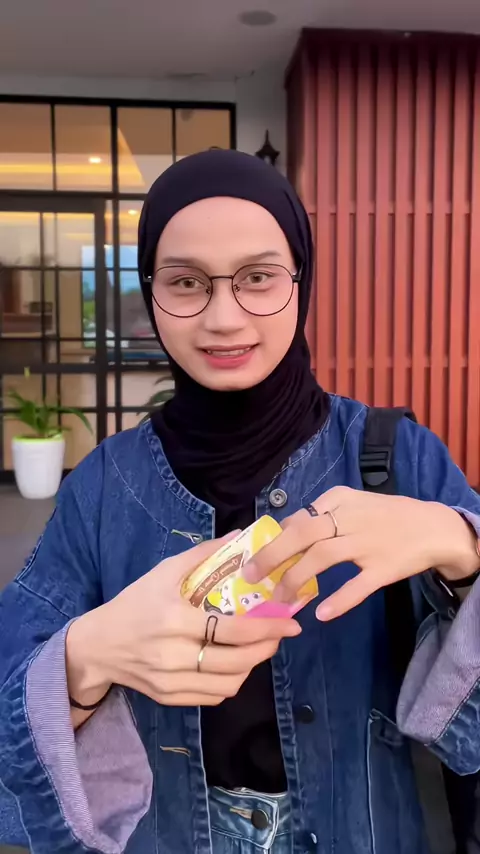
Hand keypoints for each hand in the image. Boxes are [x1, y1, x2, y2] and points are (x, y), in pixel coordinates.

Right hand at [67, 534, 300, 713]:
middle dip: (267, 648)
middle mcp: (173, 654)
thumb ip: (203, 554)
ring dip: (252, 666)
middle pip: (236, 661)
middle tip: (280, 635)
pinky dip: (232, 682)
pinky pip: (213, 697)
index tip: (290, 623)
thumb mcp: (164, 571)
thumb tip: (240, 536)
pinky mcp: (169, 698)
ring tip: (261, 648)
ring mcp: (171, 680)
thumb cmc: (134, 602)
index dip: (267, 628)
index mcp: (174, 619)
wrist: (98, 645)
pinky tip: (236, 664)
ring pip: (229, 683)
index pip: (232, 629)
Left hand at [243, 487, 479, 620]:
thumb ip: (321, 517)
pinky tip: (321, 614)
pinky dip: (338, 600)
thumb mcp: (352, 505)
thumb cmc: (386, 516)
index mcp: (339, 500)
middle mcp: (350, 518)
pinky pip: (357, 586)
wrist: (434, 526)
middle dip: (271, 556)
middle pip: (302, 534)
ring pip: (322, 557)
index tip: (254, 557)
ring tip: (280, 599)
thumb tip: (283, 534)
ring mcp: (367, 542)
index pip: (297, 519)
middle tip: (251, 577)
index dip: (272, 540)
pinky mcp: (384, 568)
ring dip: (296, 579)